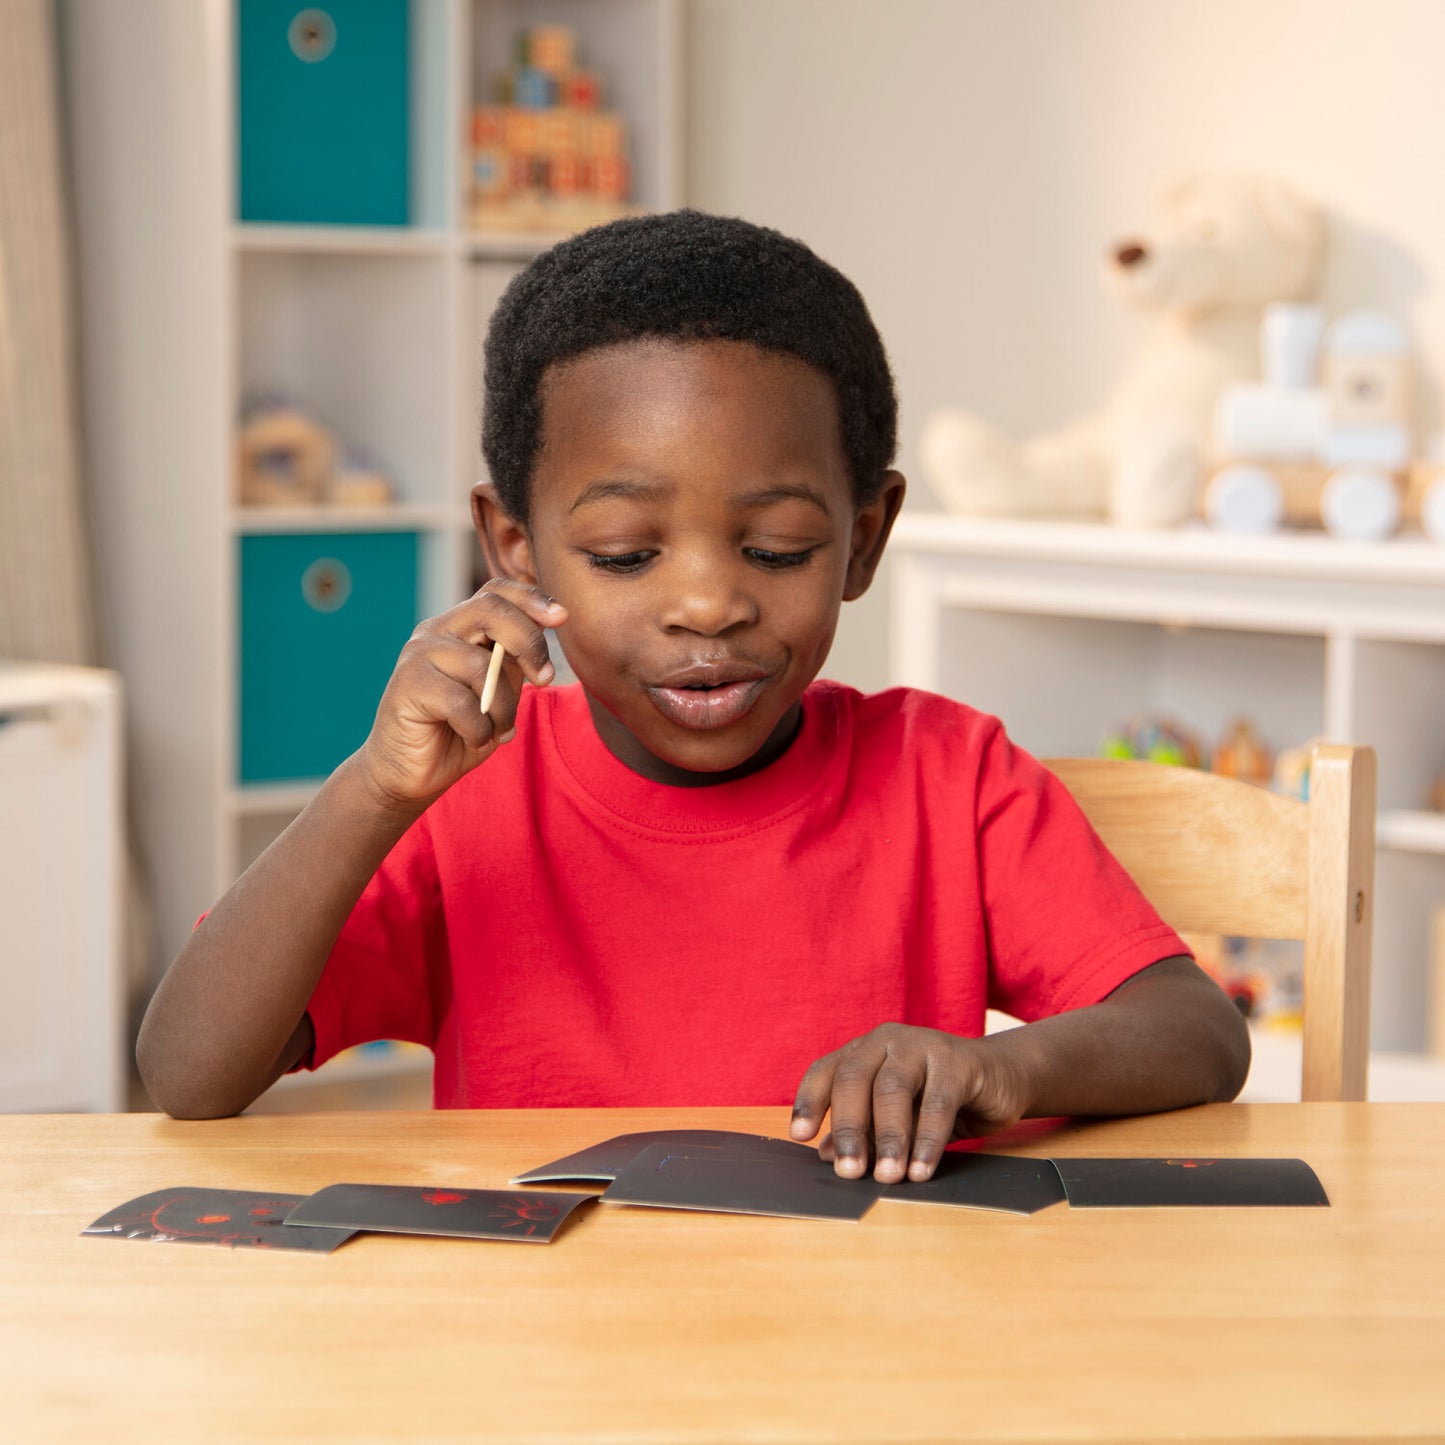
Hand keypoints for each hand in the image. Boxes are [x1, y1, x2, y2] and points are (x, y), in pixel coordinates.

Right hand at [358, 579, 566, 807]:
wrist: (410, 773)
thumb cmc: (460, 731)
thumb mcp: (500, 691)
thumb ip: (516, 660)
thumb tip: (548, 625)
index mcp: (460, 627)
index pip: (496, 592)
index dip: (531, 598)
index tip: (562, 617)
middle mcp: (436, 631)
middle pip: (490, 611)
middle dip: (529, 643)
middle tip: (545, 679)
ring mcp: (418, 655)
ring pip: (481, 667)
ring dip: (503, 708)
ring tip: (499, 730)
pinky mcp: (407, 686)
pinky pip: (462, 703)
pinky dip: (479, 729)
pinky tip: (473, 739)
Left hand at [789, 1024, 1033, 1182]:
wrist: (1000, 1078)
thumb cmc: (937, 1099)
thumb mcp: (896, 1117)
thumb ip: (863, 1131)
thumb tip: (826, 1154)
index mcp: (864, 1050)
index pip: (827, 1071)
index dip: (810, 1101)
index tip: (800, 1137)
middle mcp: (886, 1041)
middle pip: (855, 1079)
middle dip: (849, 1128)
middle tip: (848, 1171)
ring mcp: (922, 1045)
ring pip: (893, 1089)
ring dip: (888, 1137)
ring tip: (886, 1176)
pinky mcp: (959, 1061)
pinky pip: (938, 1103)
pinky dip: (927, 1141)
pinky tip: (921, 1170)